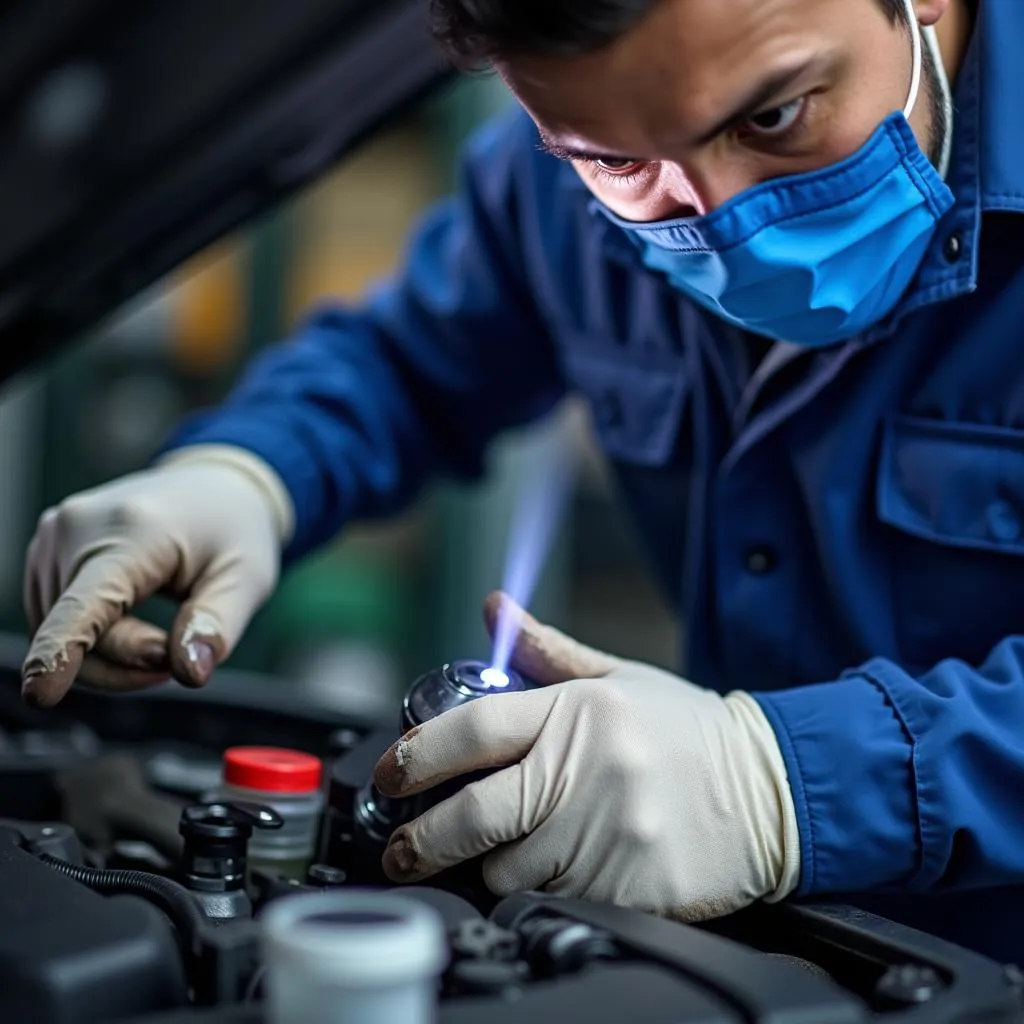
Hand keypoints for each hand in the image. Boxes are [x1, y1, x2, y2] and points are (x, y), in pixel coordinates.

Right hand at [21, 445, 291, 707]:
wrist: (214, 487)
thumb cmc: (233, 530)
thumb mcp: (247, 577)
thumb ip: (217, 625)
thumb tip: (192, 671)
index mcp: (133, 530)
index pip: (87, 604)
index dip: (63, 651)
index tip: (40, 693)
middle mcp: (77, 528)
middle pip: (82, 635)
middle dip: (131, 662)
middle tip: (185, 648)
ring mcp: (53, 538)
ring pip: (63, 635)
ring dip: (113, 656)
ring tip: (167, 634)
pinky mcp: (45, 552)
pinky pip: (58, 622)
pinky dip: (95, 640)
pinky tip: (136, 625)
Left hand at [373, 593, 800, 921]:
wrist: (769, 788)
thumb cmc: (685, 732)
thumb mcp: (618, 678)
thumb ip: (547, 651)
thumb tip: (495, 607)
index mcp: (579, 712)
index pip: (475, 730)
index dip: (417, 754)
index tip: (390, 773)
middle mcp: (588, 770)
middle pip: (474, 814)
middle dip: (421, 837)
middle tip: (402, 846)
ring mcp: (609, 834)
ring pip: (508, 870)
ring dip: (490, 866)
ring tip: (502, 852)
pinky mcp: (630, 886)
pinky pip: (555, 901)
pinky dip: (540, 892)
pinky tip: (557, 871)